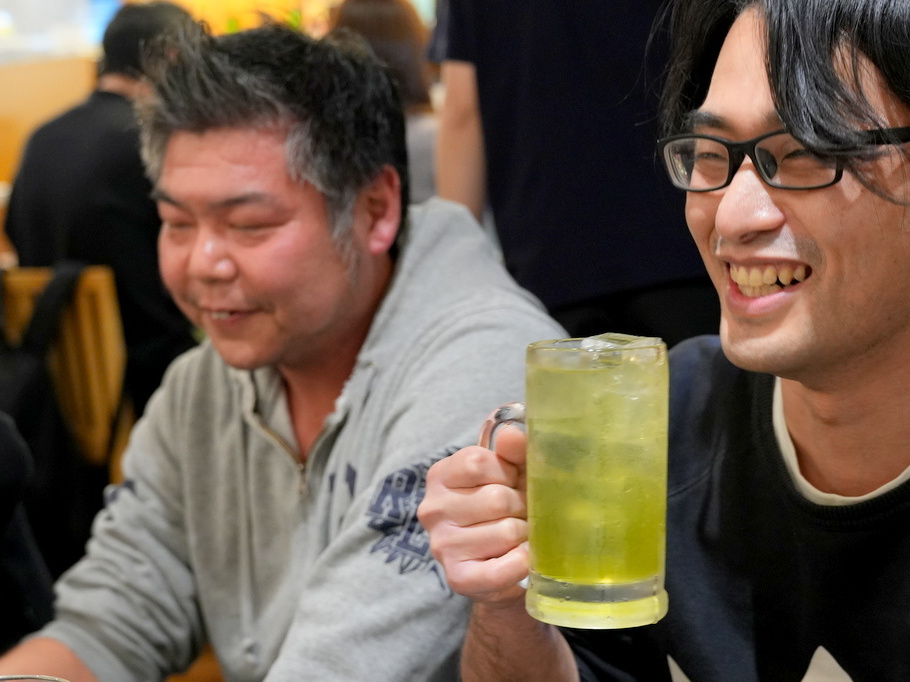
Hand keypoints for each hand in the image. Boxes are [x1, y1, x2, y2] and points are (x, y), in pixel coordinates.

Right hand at [418, 424, 528, 606]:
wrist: (505, 563)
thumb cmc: (508, 507)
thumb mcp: (512, 471)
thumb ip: (515, 449)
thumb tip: (512, 435)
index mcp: (440, 476)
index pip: (477, 462)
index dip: (507, 472)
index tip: (510, 482)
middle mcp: (432, 509)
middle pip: (496, 498)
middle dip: (521, 506)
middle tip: (520, 514)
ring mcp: (441, 545)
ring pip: (506, 531)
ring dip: (525, 534)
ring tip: (519, 536)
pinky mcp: (458, 578)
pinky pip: (503, 568)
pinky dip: (522, 562)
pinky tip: (520, 558)